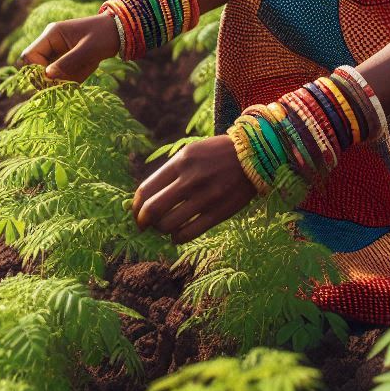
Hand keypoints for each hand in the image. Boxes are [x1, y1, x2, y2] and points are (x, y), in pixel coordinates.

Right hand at [18, 13, 119, 81]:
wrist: (120, 32)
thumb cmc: (104, 35)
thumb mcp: (88, 49)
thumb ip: (68, 62)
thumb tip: (47, 75)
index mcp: (51, 35)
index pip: (29, 56)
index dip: (36, 71)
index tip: (52, 79)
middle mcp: (50, 44)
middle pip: (35, 68)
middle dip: (49, 79)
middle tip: (66, 82)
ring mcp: (57, 53)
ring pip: (48, 75)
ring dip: (61, 80)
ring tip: (81, 73)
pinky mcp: (65, 61)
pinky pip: (60, 76)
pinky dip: (69, 80)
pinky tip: (84, 72)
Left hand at [131, 135, 257, 242]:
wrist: (254, 155)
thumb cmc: (216, 154)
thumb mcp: (191, 152)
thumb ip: (169, 172)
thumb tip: (145, 199)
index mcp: (181, 161)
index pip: (146, 190)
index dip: (135, 206)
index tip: (136, 213)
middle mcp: (190, 179)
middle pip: (152, 210)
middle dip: (142, 222)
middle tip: (144, 226)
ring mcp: (205, 197)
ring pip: (168, 225)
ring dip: (161, 230)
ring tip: (165, 227)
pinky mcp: (218, 212)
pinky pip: (188, 234)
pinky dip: (177, 238)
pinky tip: (179, 234)